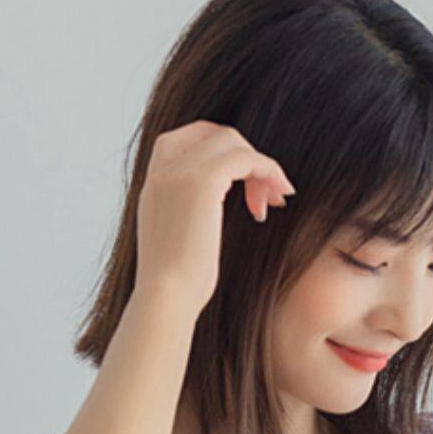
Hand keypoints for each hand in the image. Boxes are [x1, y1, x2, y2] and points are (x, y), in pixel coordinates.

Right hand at [133, 121, 295, 311]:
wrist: (166, 299)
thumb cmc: (177, 288)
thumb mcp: (176, 243)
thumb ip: (187, 219)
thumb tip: (205, 222)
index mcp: (153, 185)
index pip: (183, 139)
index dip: (218, 150)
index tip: (243, 181)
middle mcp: (163, 172)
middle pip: (212, 134)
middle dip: (245, 158)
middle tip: (266, 196)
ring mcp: (180, 172)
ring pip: (231, 142)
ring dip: (260, 167)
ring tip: (275, 201)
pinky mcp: (203, 181)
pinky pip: (246, 158)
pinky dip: (267, 170)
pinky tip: (279, 196)